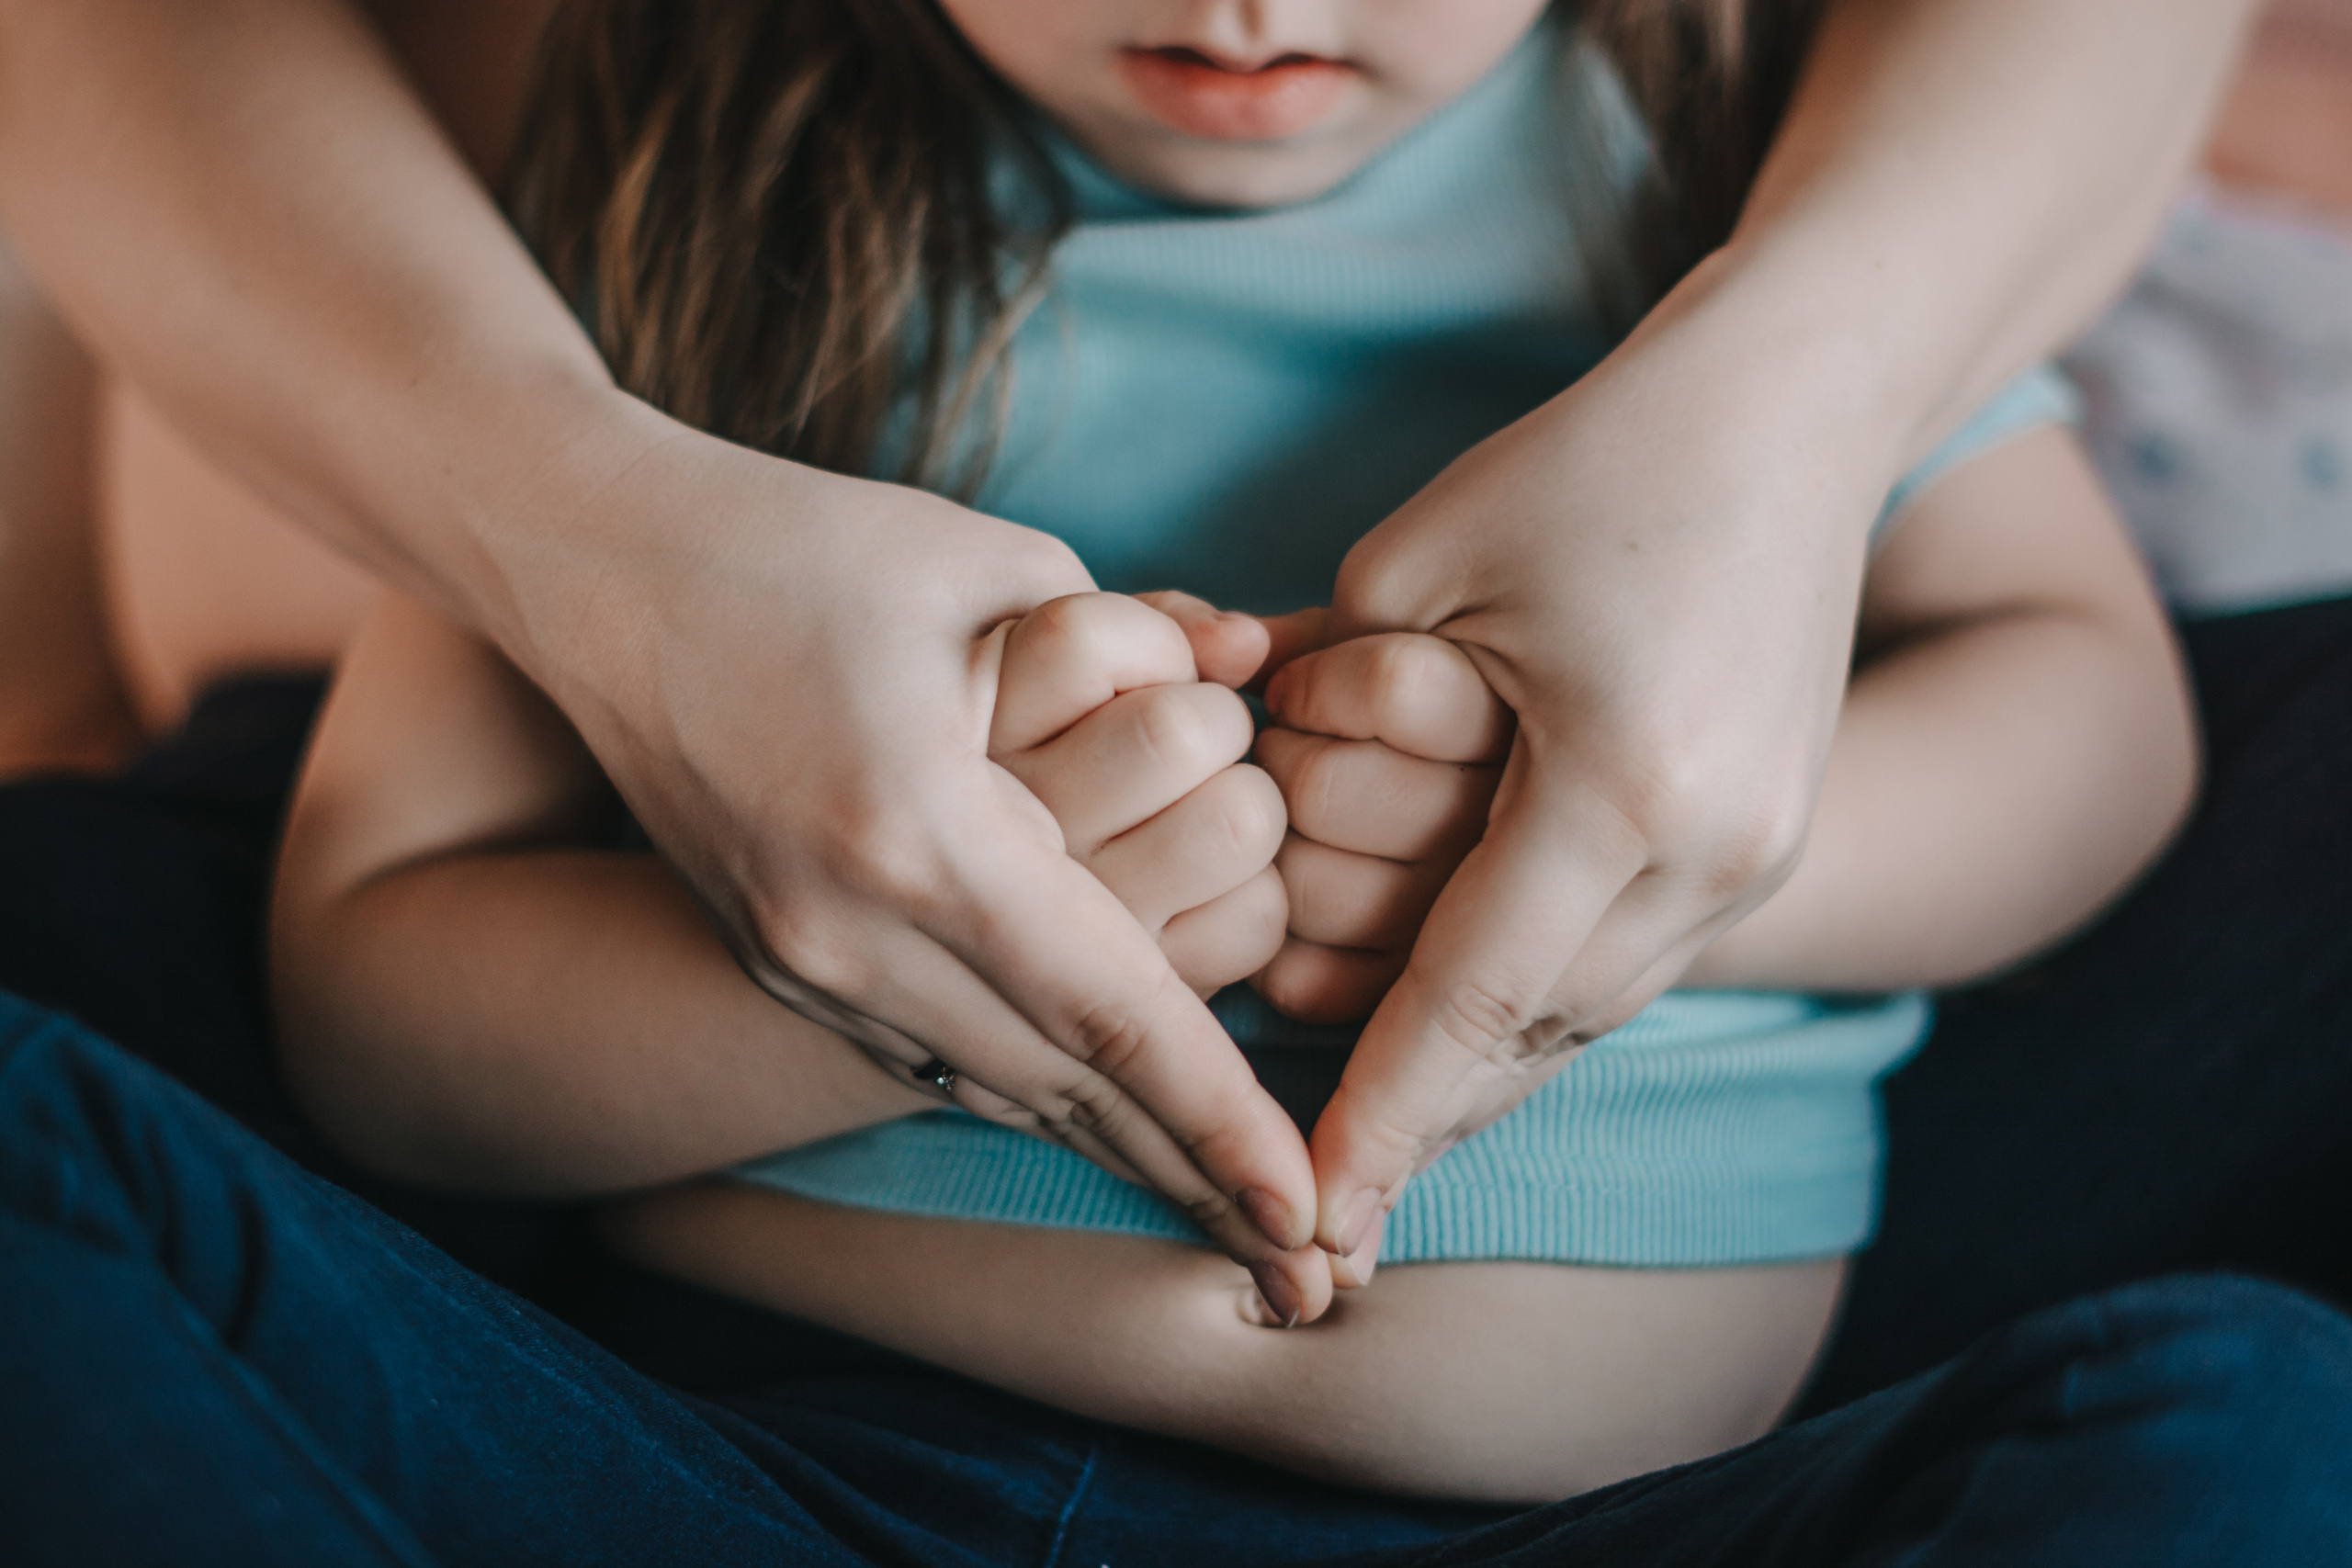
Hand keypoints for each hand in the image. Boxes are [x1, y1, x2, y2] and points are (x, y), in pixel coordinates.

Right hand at [536, 430, 1328, 1319]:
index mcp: (916, 830)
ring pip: (996, 1086)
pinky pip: (935, 1054)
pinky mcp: (777, 952)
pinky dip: (1033, 1092)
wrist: (587, 567)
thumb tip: (1246, 683)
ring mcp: (799, 954)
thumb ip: (1139, 638)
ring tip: (1224, 1217)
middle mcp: (850, 928)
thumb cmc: (793, 539)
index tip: (1307, 1210)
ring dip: (1116, 1151)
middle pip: (1063, 1087)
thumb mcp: (985, 560)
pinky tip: (1104, 1122)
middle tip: (1306, 1273)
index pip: (1111, 1009)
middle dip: (1192, 1181)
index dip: (1222, 1120)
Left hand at [1302, 281, 1885, 1260]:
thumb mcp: (1415, 564)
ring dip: (1486, 1074)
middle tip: (1326, 1202)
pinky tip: (1473, 1034)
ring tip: (1388, 1141)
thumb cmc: (1591, 458)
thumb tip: (1255, 809)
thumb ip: (1325, 704)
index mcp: (1626, 786)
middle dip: (1427, 1121)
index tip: (1316, 1216)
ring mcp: (1761, 853)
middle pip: (1538, 1037)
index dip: (1380, 1114)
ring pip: (1593, 1015)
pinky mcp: (1772, 837)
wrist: (1794, 407)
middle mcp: (1715, 849)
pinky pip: (1635, 963)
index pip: (1468, 997)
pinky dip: (1546, 1006)